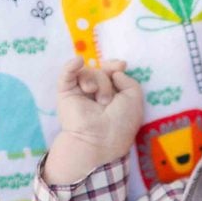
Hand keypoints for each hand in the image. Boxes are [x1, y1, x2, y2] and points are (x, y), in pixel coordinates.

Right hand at [44, 58, 143, 183]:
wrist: (100, 139)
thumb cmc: (121, 123)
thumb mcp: (135, 100)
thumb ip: (130, 81)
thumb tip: (116, 71)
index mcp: (112, 97)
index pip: (110, 74)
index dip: (114, 67)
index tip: (121, 65)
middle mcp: (96, 94)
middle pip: (100, 72)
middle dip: (107, 80)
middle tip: (107, 100)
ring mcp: (80, 94)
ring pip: (88, 73)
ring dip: (97, 82)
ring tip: (99, 100)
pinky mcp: (66, 94)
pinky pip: (66, 74)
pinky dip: (71, 66)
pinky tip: (78, 61)